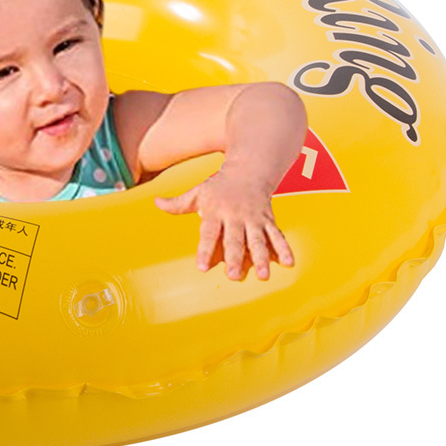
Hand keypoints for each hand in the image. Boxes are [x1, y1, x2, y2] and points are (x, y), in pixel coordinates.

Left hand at [154, 171, 293, 280]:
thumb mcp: (197, 192)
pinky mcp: (268, 220)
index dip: (204, 249)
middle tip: (232, 275)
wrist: (249, 169)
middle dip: (234, 258)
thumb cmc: (219, 186)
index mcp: (215, 211)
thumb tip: (156, 203)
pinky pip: (277, 235)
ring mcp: (254, 219)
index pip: (208, 233)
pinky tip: (289, 263)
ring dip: (261, 258)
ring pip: (258, 240)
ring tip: (263, 275)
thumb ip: (178, 203)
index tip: (202, 267)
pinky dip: (284, 248)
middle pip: (235, 239)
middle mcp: (235, 216)